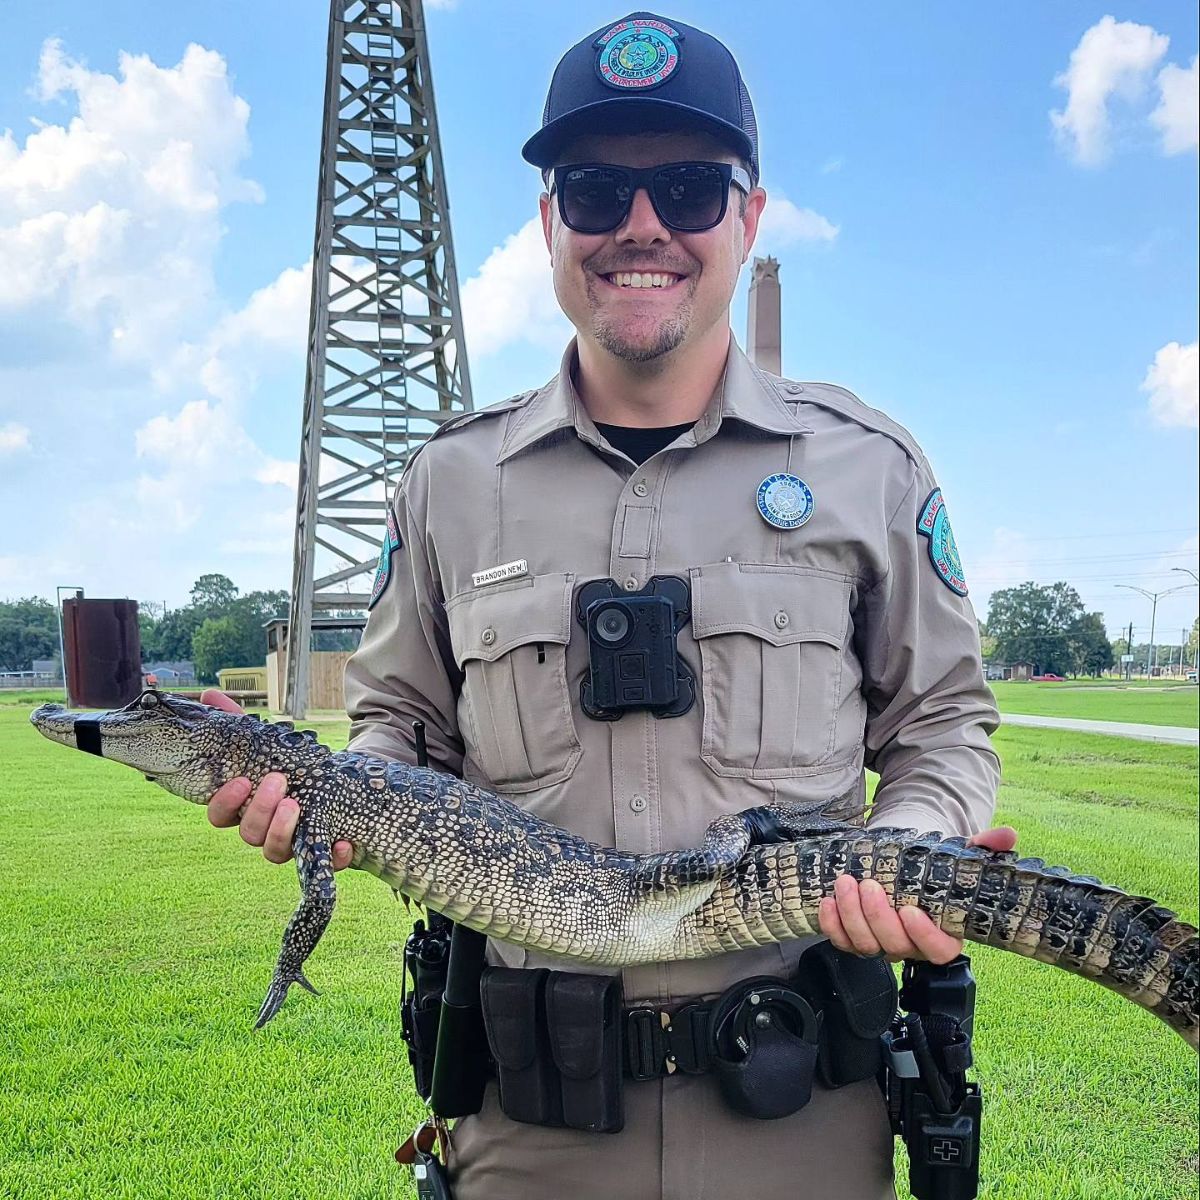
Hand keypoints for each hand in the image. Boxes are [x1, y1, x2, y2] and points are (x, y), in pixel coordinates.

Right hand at [201, 689, 353, 869]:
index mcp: (244, 807)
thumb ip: (237, 722)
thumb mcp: (266, 742)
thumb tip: (209, 694)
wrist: (337, 783)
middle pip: (248, 833)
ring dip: (283, 829)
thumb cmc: (290, 765)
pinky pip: (323, 860)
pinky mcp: (322, 851)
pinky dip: (332, 855)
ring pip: (275, 851)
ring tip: (296, 803)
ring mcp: (292, 843)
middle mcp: (263, 830)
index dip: (225, 803)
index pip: (220, 815)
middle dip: (260, 808)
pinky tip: (342, 842)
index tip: (241, 781)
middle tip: (278, 781)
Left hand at [818, 826, 1017, 963]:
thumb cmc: (937, 868)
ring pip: (865, 945)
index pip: (939, 951)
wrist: (906, 867)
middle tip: (867, 884)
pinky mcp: (857, 938)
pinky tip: (827, 901)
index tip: (909, 910)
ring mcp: (883, 943)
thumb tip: (1006, 834)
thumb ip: (986, 847)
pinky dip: (832, 925)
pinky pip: (843, 942)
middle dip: (877, 917)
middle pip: (895, 947)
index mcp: (945, 933)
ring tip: (845, 883)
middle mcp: (913, 944)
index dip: (924, 936)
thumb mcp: (962, 856)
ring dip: (851, 916)